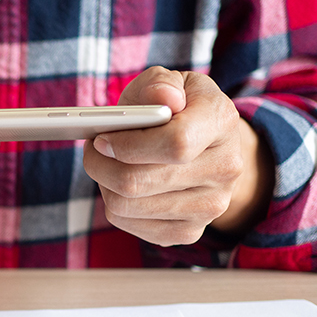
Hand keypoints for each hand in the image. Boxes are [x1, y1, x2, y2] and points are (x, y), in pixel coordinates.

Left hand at [83, 66, 273, 246]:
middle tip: (92, 150)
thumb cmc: (179, 109)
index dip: (128, 145)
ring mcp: (211, 205)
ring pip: (128, 206)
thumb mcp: (170, 84)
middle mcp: (224, 168)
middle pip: (140, 181)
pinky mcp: (190, 232)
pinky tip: (121, 188)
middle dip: (101, 165)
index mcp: (221, 122)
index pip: (175, 144)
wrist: (207, 147)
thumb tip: (163, 99)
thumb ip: (160, 84)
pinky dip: (115, 207)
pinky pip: (132, 226)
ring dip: (104, 185)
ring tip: (107, 165)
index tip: (101, 139)